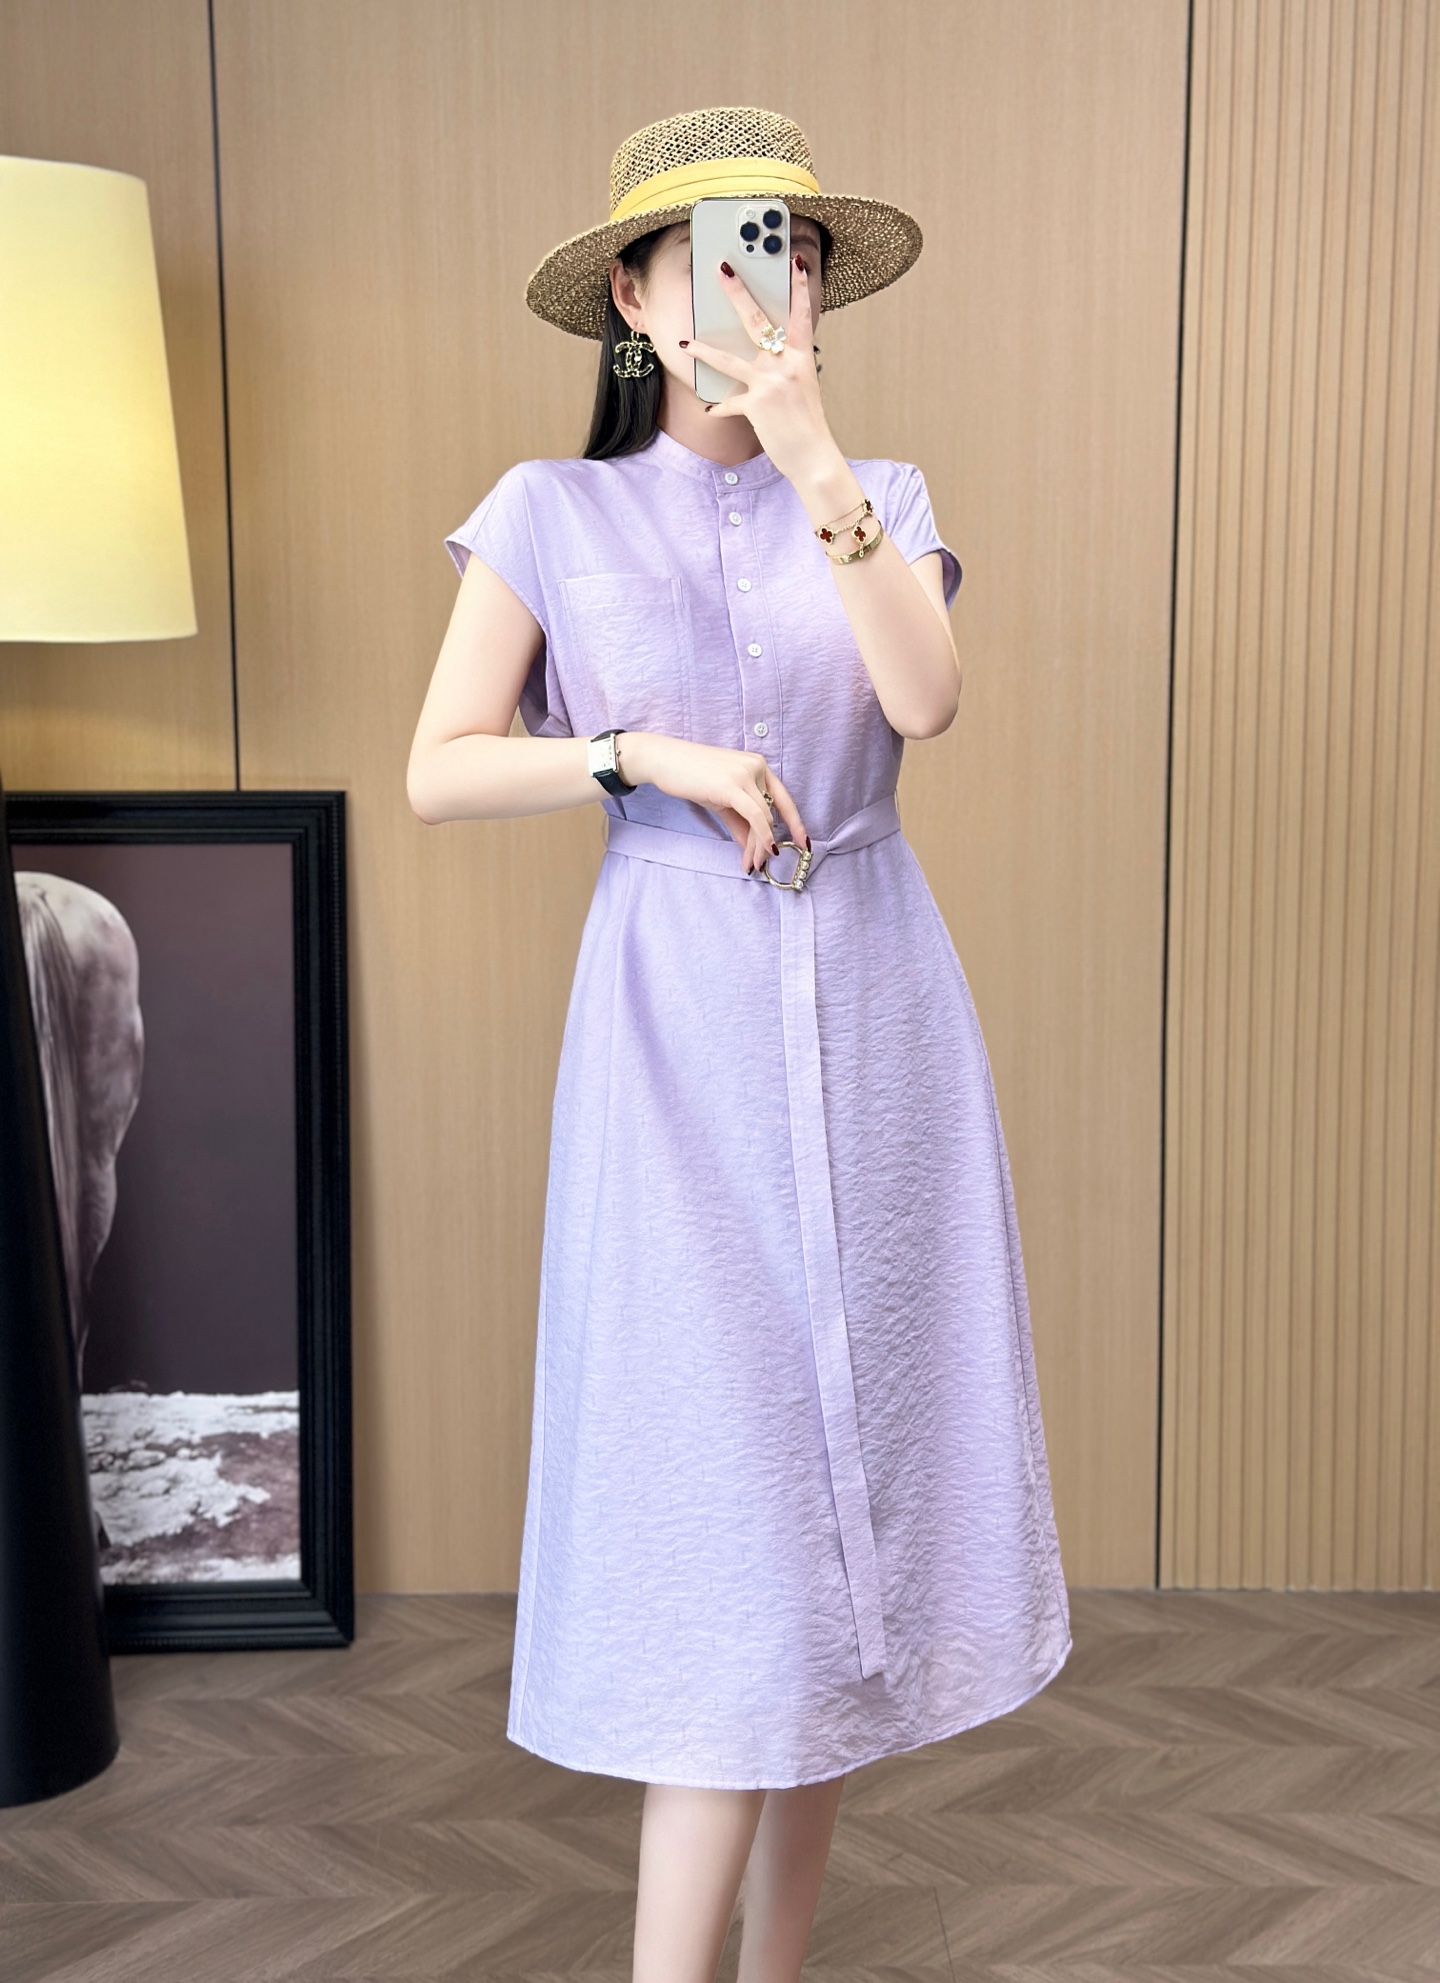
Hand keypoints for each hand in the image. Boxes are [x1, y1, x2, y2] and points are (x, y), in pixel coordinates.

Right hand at [617, 732, 807, 875]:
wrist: (664, 759)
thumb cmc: (691, 776)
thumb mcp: (722, 801)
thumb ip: (741, 823)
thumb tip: (754, 848)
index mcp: (758, 766)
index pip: (784, 798)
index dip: (796, 822)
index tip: (803, 843)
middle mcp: (757, 766)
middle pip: (772, 812)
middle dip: (768, 842)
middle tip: (761, 863)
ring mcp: (746, 774)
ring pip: (764, 818)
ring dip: (761, 845)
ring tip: (753, 863)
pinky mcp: (732, 784)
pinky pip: (755, 816)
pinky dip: (762, 836)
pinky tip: (762, 851)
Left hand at [683, 255, 851, 498]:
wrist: (813, 456)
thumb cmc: (808, 424)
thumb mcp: (804, 388)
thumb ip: (788, 368)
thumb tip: (771, 356)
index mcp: (801, 357)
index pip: (800, 315)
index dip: (798, 288)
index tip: (796, 263)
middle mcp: (786, 364)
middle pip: (757, 320)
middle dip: (738, 293)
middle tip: (723, 270)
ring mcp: (770, 383)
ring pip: (729, 359)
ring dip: (703, 350)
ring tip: (685, 343)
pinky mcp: (756, 406)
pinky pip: (729, 403)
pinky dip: (719, 408)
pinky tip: (710, 411)